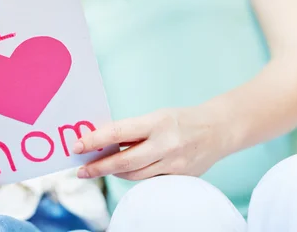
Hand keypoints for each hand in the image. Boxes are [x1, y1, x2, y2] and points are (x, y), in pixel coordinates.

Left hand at [73, 107, 226, 180]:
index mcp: (157, 123)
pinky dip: (134, 175)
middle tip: (81, 170)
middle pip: (124, 162)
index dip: (95, 140)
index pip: (118, 133)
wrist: (219, 129)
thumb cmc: (181, 120)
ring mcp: (174, 163)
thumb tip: (102, 141)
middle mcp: (166, 144)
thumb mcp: (156, 116)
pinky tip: (124, 171)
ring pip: (135, 175)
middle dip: (99, 167)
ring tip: (99, 168)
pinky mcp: (180, 176)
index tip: (77, 146)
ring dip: (114, 172)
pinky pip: (149, 179)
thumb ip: (133, 130)